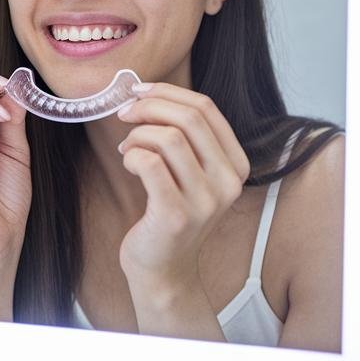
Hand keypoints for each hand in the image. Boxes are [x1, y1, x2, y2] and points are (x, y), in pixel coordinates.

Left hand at [114, 84, 250, 289]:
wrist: (163, 268)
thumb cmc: (169, 213)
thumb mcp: (190, 172)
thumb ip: (183, 136)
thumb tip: (148, 92)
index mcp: (236, 165)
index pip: (206, 108)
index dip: (168, 92)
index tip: (139, 92)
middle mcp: (228, 182)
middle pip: (189, 118)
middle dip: (148, 107)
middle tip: (124, 115)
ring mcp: (205, 201)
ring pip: (168, 138)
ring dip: (137, 135)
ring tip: (127, 149)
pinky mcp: (175, 215)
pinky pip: (149, 163)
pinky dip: (132, 155)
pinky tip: (128, 163)